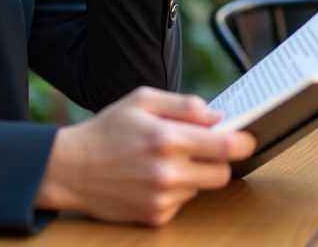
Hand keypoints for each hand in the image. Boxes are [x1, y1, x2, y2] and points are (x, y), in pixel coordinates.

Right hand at [34, 87, 255, 226]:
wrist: (71, 168)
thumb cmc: (107, 130)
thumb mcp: (141, 100)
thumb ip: (183, 105)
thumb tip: (217, 118)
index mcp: (167, 137)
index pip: (226, 146)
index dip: (242, 142)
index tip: (246, 138)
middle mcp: (167, 171)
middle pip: (222, 173)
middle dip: (218, 160)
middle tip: (202, 149)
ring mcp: (162, 198)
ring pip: (201, 187)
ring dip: (192, 174)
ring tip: (164, 161)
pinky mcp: (156, 216)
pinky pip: (182, 202)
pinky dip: (174, 191)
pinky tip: (151, 179)